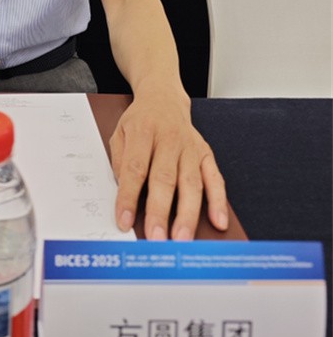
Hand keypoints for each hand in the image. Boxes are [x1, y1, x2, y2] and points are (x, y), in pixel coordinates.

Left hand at [110, 91, 228, 239]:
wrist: (163, 98)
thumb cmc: (140, 120)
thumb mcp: (119, 133)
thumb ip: (118, 162)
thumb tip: (123, 194)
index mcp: (142, 132)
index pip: (134, 168)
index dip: (129, 197)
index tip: (124, 221)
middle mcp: (169, 139)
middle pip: (164, 179)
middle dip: (160, 211)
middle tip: (157, 237)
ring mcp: (190, 147)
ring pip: (191, 183)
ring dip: (188, 213)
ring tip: (182, 238)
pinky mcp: (206, 153)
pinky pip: (215, 179)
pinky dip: (218, 201)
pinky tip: (218, 221)